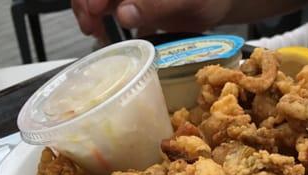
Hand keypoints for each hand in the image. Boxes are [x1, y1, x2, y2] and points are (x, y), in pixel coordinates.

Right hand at [71, 0, 231, 37]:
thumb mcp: (185, 0)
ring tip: (97, 34)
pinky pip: (113, 12)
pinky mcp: (136, 7)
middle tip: (90, 28)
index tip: (94, 13)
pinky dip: (106, 24)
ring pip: (101, 1)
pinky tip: (108, 37)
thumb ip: (156, 5)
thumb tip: (123, 14)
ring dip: (92, 15)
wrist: (221, 4)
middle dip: (86, 5)